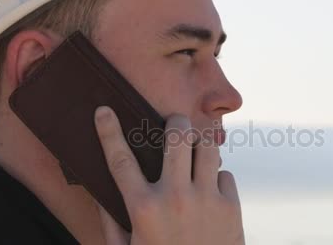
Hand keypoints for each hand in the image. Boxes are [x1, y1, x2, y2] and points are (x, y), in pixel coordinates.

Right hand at [94, 106, 244, 244]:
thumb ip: (111, 223)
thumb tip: (101, 193)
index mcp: (143, 208)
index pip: (120, 160)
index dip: (109, 131)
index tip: (103, 110)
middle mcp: (175, 197)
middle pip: (178, 136)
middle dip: (176, 122)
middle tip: (175, 123)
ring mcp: (206, 200)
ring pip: (207, 147)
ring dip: (200, 144)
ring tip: (195, 151)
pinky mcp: (231, 207)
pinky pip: (225, 174)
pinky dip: (217, 178)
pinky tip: (211, 193)